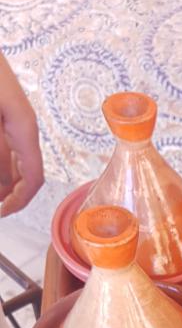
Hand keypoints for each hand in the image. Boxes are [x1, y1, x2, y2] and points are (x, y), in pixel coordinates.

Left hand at [0, 54, 42, 216]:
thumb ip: (0, 154)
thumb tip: (3, 189)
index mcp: (24, 129)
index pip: (33, 179)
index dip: (18, 202)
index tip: (1, 214)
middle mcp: (20, 126)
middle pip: (22, 173)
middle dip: (7, 192)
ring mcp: (9, 118)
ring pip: (10, 160)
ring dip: (2, 178)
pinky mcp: (0, 113)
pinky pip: (3, 144)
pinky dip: (1, 159)